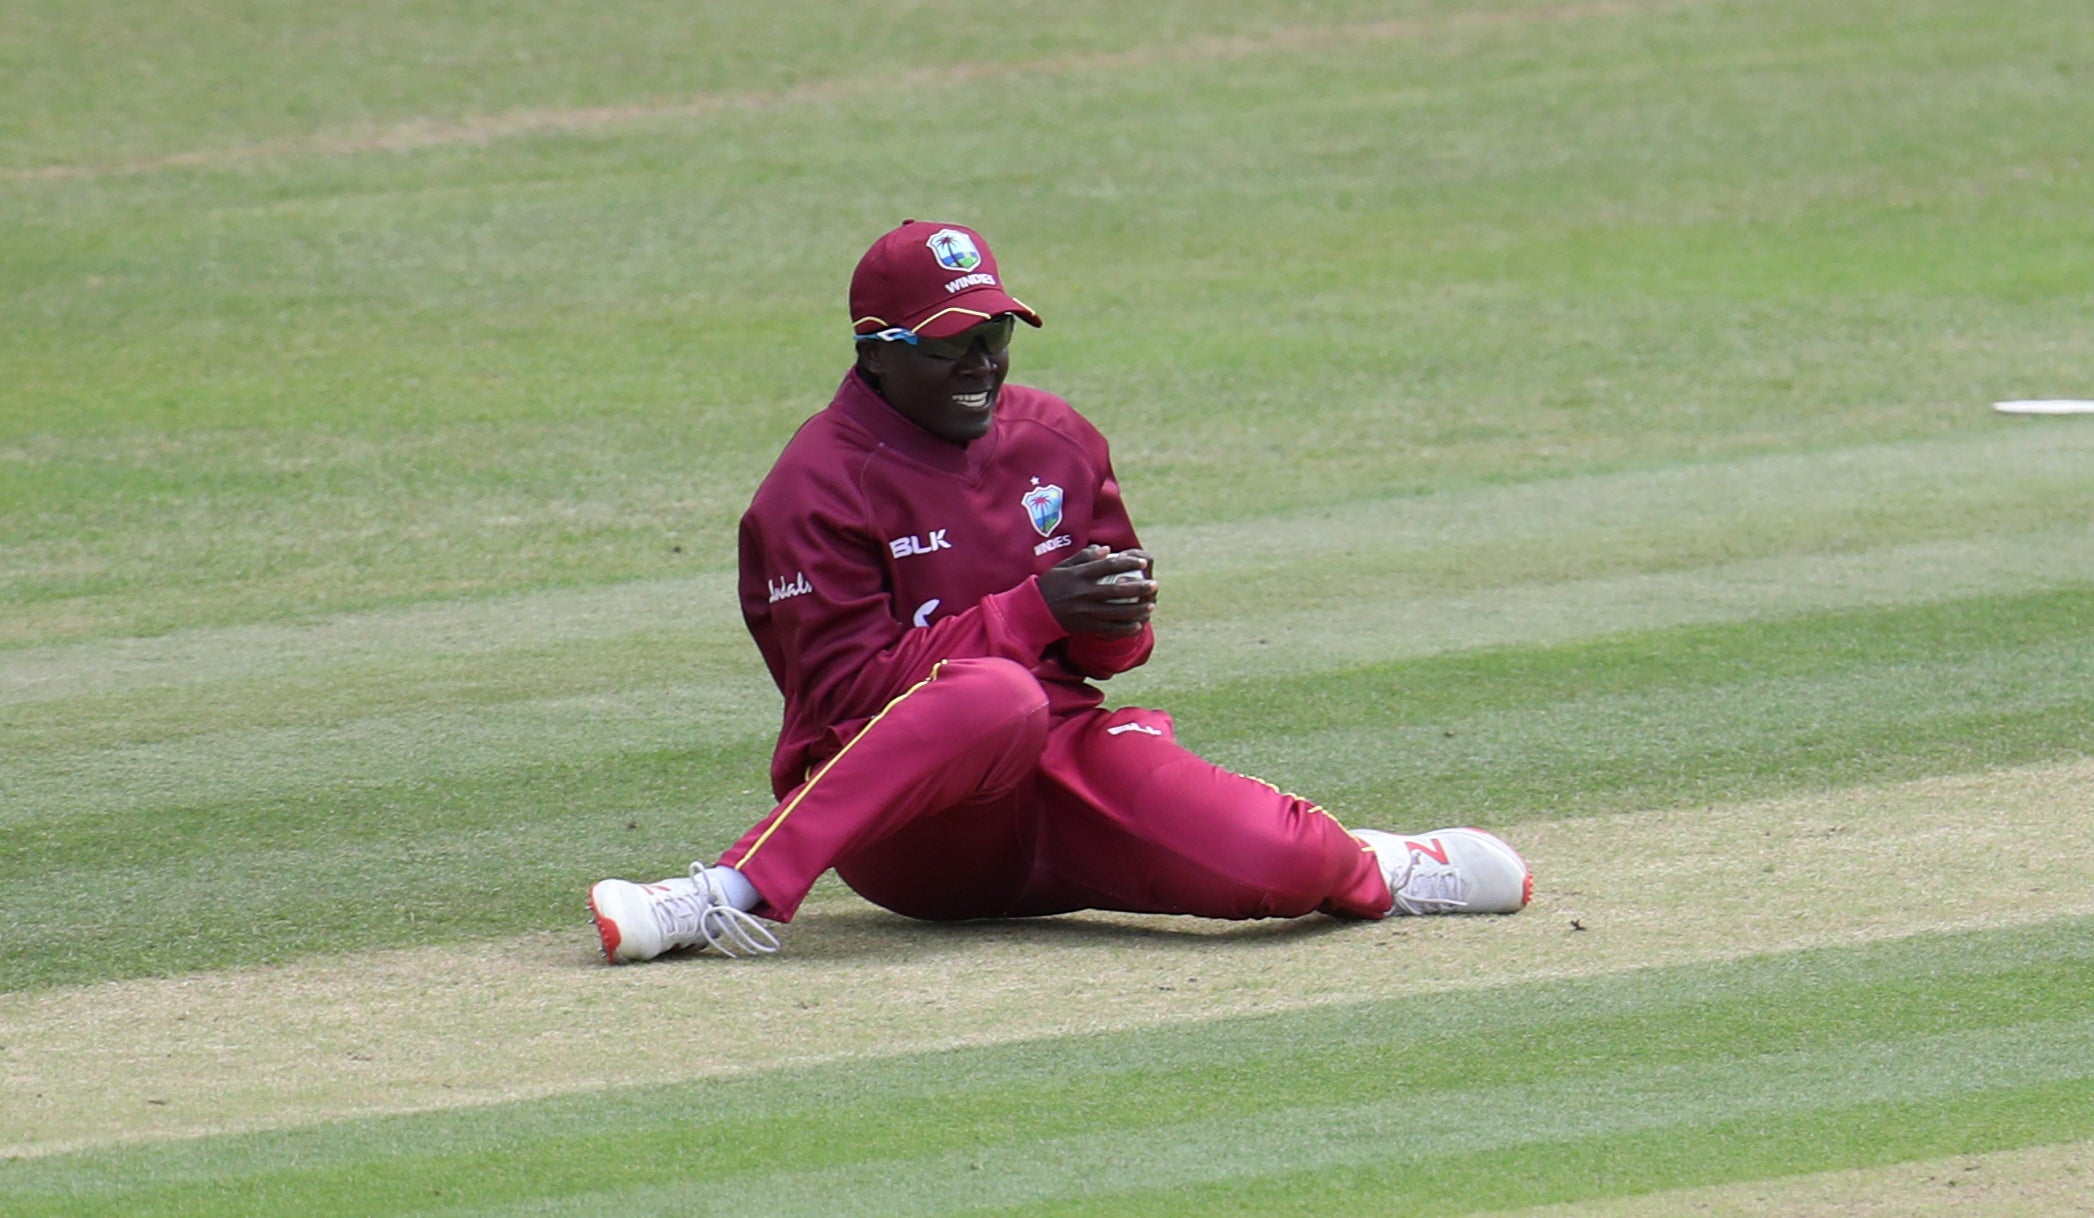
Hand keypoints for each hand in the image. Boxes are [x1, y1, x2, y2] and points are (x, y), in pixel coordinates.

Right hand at [1037, 546, 1156, 636]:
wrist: (1035, 611)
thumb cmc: (1050, 585)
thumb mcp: (1063, 566)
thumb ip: (1084, 557)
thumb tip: (1107, 549)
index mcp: (1079, 575)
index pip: (1108, 566)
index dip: (1127, 563)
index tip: (1142, 561)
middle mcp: (1084, 593)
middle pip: (1116, 591)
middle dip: (1138, 588)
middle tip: (1154, 584)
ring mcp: (1085, 612)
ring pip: (1116, 612)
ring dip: (1137, 610)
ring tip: (1151, 605)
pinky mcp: (1085, 626)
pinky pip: (1109, 629)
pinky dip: (1124, 628)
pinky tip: (1138, 625)